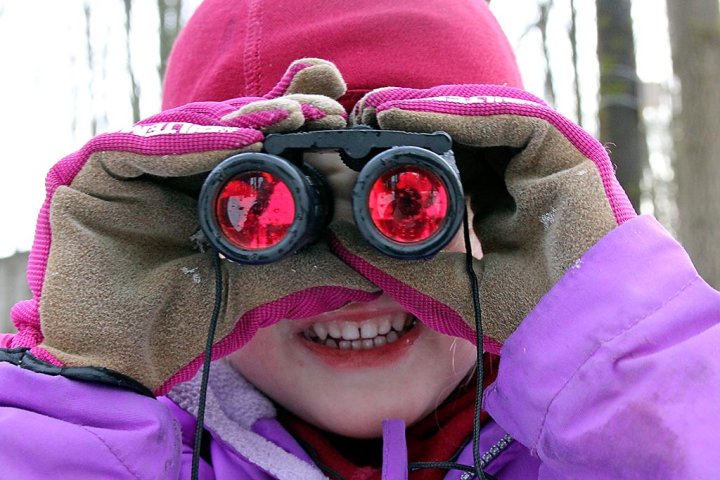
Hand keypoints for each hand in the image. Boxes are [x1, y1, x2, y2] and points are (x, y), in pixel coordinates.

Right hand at [16, 59, 378, 394]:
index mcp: (201, 186)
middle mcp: (165, 169)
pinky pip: (137, 148)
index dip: (291, 123)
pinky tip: (236, 143)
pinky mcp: (89, 174)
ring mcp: (127, 168)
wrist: (122, 363)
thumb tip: (372, 269)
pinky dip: (187, 144)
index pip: (249, 141)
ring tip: (287, 121)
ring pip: (186, 128)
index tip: (337, 116)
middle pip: (220, 126)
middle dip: (274, 113)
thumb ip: (309, 270)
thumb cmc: (184, 323)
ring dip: (239, 122)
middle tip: (320, 107)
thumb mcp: (260, 286)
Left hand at [347, 85, 635, 343]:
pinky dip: (462, 115)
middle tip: (360, 118)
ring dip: (426, 111)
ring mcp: (540, 161)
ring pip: (479, 119)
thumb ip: (398, 262)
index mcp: (493, 202)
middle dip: (409, 121)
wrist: (581, 329)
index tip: (357, 147)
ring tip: (378, 112)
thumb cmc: (524, 312)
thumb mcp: (445, 284)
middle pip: (458, 133)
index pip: (444, 161)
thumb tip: (340, 237)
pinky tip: (417, 118)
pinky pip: (508, 119)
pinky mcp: (563, 149)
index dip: (401, 150)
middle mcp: (515, 176)